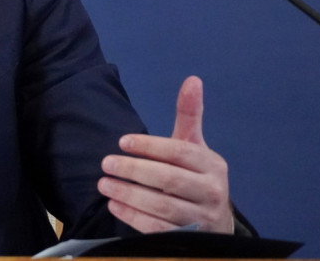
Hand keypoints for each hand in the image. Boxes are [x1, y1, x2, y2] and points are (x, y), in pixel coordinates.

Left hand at [98, 75, 234, 233]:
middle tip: (106, 163)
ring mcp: (202, 218)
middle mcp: (211, 191)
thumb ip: (189, 115)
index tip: (122, 142)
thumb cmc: (196, 175)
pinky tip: (114, 206)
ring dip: (129, 196)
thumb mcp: (194, 145)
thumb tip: (192, 79)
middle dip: (134, 171)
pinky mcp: (189, 239)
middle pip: (169, 180)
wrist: (216, 221)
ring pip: (163, 208)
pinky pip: (159, 230)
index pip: (179, 152)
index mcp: (211, 164)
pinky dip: (134, 218)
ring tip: (103, 185)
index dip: (150, 147)